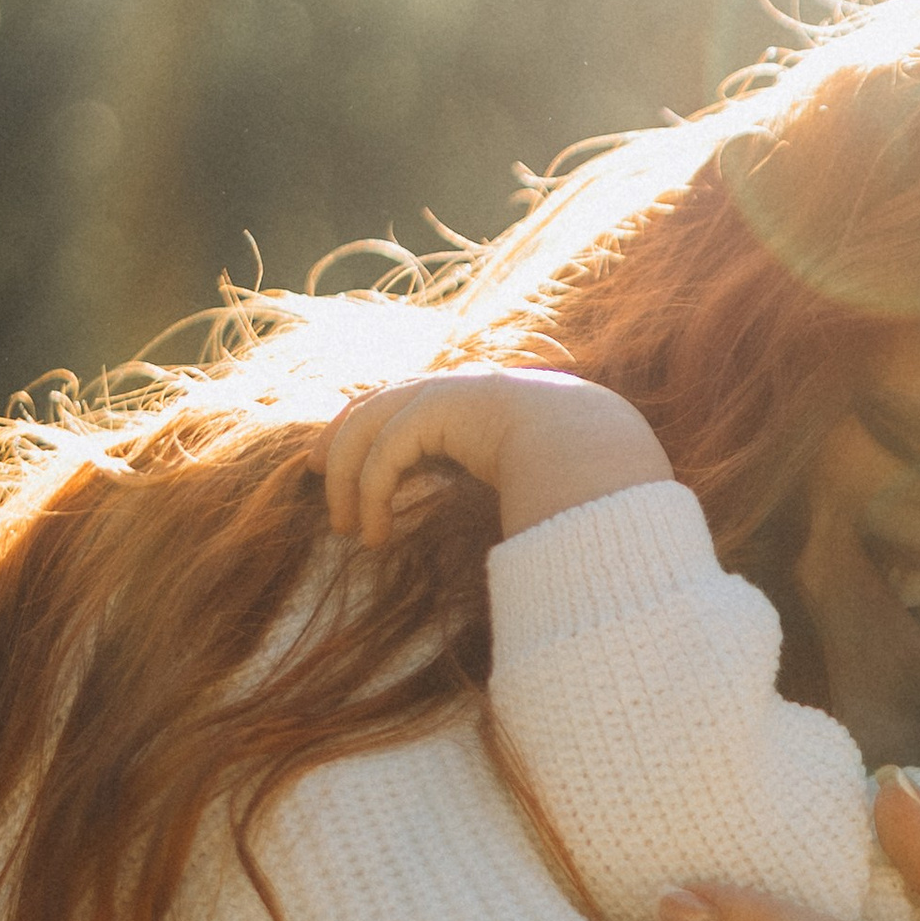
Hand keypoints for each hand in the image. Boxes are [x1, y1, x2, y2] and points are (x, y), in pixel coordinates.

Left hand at [321, 366, 671, 545]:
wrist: (602, 450)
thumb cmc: (580, 476)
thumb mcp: (532, 479)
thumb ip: (507, 484)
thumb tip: (513, 529)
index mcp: (481, 400)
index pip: (408, 404)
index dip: (371, 428)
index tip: (346, 462)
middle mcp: (460, 387)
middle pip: (376, 403)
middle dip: (340, 436)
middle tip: (317, 472)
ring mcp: (449, 390)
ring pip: (370, 427)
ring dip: (348, 479)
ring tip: (347, 528)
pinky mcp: (439, 406)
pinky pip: (385, 451)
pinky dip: (370, 493)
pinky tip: (375, 533)